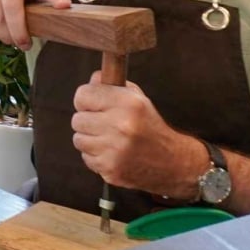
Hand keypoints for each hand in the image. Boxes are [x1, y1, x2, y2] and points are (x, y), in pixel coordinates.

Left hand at [71, 71, 207, 199]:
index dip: (85, 100)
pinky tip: (111, 153)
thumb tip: (91, 81)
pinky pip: (86, 157)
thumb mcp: (138, 99)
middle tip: (103, 123)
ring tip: (108, 139)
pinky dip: (95, 155)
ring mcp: (115, 149)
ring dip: (90, 139)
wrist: (172, 162)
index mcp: (129, 103)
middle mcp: (121, 125)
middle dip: (88, 121)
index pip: (82, 95)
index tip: (92, 104)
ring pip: (78, 139)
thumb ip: (112, 85)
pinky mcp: (110, 168)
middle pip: (77, 119)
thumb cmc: (150, 126)